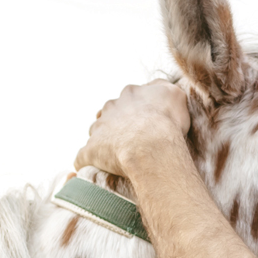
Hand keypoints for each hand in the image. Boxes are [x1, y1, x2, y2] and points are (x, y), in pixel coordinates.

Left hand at [75, 79, 191, 176]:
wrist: (151, 146)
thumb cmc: (166, 121)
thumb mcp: (174, 94)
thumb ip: (164, 88)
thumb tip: (159, 89)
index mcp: (130, 94)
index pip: (130, 98)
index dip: (138, 111)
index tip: (146, 123)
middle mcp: (110, 107)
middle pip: (110, 114)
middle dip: (118, 125)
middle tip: (133, 141)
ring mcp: (98, 128)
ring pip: (96, 134)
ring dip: (104, 143)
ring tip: (116, 157)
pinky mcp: (90, 150)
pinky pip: (83, 157)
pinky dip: (87, 161)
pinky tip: (92, 169)